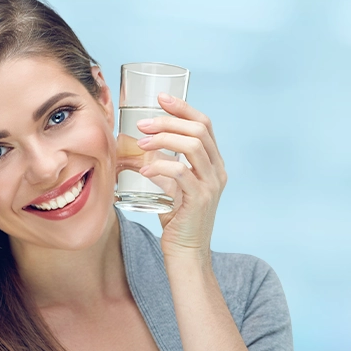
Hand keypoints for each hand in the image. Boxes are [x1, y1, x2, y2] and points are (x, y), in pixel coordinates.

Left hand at [119, 93, 228, 258]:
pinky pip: (181, 173)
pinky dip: (160, 166)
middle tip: (142, 123)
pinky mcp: (200, 199)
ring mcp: (211, 185)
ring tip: (141, 142)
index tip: (161, 98)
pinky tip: (144, 169)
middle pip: (199, 130)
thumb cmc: (177, 220)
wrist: (186, 253)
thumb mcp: (171, 186)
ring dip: (164, 139)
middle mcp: (218, 171)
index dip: (184, 108)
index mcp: (214, 163)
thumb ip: (161, 165)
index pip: (205, 124)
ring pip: (193, 146)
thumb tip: (132, 145)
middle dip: (168, 121)